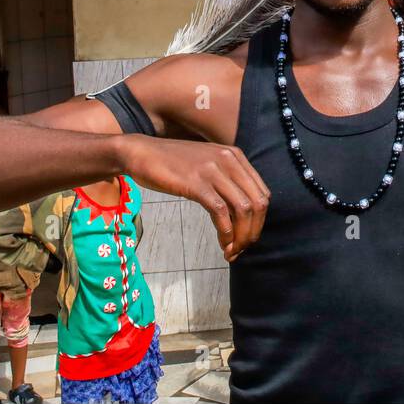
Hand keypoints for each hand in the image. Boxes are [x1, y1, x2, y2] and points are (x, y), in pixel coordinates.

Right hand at [124, 137, 268, 261]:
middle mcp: (229, 160)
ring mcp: (213, 170)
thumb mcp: (207, 165)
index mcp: (235, 156)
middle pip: (257, 203)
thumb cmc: (172, 164)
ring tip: (231, 251)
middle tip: (241, 249)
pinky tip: (222, 243)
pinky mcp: (196, 183)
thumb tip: (243, 213)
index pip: (262, 193)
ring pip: (243, 209)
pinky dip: (226, 232)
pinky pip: (220, 212)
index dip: (259, 221)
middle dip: (253, 231)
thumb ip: (227, 181)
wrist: (141, 152)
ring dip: (241, 236)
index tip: (247, 238)